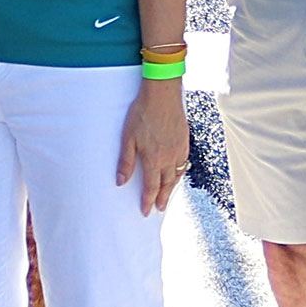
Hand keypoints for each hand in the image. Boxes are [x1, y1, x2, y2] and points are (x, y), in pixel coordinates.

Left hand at [117, 79, 189, 215]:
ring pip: (177, 175)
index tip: (146, 212)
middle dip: (162, 198)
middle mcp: (169, 158)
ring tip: (168, 195)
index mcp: (154, 159)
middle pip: (166, 184)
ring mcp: (179, 149)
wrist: (162, 95)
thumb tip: (121, 182)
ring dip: (172, 187)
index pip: (151, 187)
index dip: (147, 200)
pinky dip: (180, 172)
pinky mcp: (184, 140)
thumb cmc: (142, 114)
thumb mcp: (128, 138)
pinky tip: (178, 172)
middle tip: (159, 209)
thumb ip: (125, 162)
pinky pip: (183, 163)